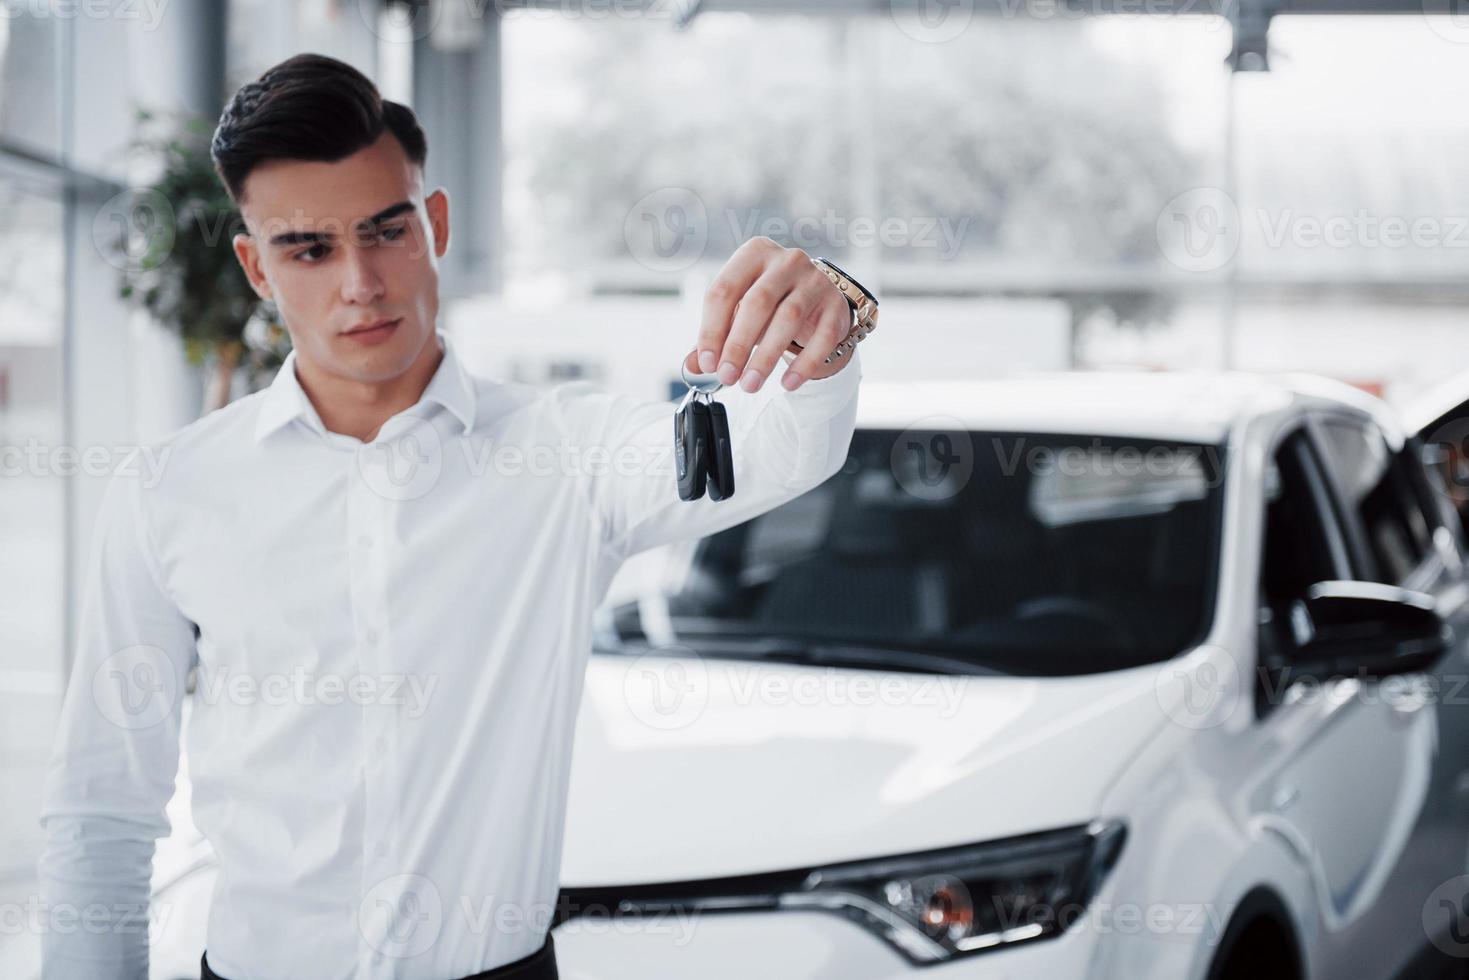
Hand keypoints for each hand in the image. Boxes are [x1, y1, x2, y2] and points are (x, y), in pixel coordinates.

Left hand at [689, 237, 852, 392]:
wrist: (817, 302)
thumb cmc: (769, 306)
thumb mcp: (739, 314)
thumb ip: (715, 337)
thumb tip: (692, 367)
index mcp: (754, 254)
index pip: (724, 290)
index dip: (712, 330)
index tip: (707, 364)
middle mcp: (786, 260)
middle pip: (757, 303)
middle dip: (738, 345)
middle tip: (727, 378)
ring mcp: (815, 280)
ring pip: (788, 318)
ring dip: (766, 357)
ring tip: (750, 385)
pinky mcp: (836, 305)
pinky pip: (822, 337)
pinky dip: (804, 364)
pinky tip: (787, 384)